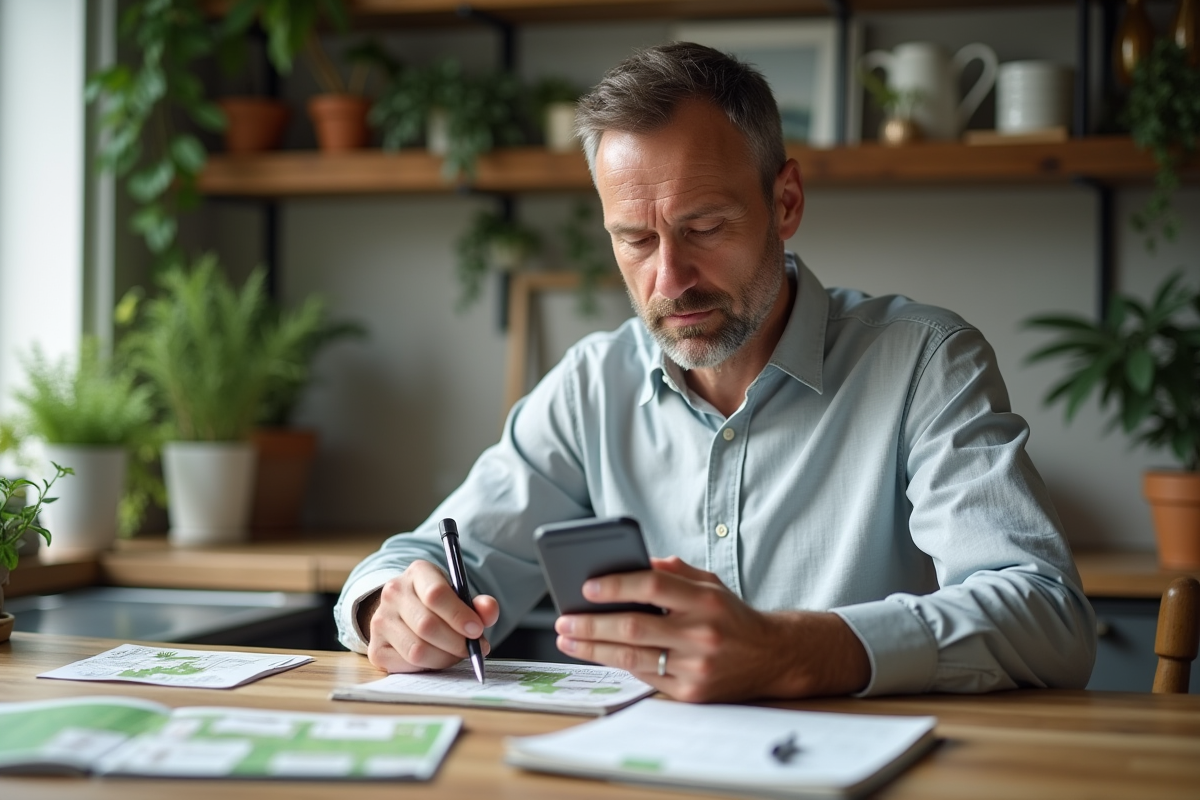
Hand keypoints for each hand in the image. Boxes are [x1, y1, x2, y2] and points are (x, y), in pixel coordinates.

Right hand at [360, 559, 499, 672]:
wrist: (406, 611)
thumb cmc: (440, 604)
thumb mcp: (461, 596)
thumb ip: (480, 604)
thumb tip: (488, 611)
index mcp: (418, 572)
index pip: (435, 594)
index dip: (459, 615)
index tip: (477, 630)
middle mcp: (393, 593)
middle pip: (426, 625)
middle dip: (456, 642)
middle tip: (473, 649)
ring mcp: (380, 620)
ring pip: (417, 649)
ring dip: (445, 658)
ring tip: (457, 654)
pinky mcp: (375, 647)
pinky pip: (407, 665)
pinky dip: (428, 666)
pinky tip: (437, 657)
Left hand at [553, 556, 869, 702]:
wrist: (774, 657)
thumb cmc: (733, 616)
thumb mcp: (710, 583)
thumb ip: (673, 570)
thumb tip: (632, 562)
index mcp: (706, 600)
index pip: (653, 586)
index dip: (617, 585)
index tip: (587, 587)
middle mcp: (702, 634)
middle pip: (634, 626)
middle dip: (591, 624)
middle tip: (564, 620)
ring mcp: (697, 667)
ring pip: (632, 657)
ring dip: (593, 648)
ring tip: (568, 639)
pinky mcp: (692, 693)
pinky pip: (646, 676)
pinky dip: (618, 664)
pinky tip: (597, 654)